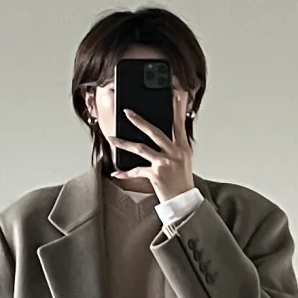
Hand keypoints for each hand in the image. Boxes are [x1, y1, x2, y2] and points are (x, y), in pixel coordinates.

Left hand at [107, 88, 193, 204]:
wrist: (183, 201)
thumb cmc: (182, 181)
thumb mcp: (184, 160)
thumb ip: (175, 145)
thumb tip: (163, 134)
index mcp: (183, 148)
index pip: (179, 124)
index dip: (176, 109)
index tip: (174, 95)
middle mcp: (174, 153)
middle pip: (154, 132)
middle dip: (139, 121)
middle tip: (128, 112)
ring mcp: (164, 163)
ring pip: (141, 148)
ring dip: (124, 143)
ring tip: (112, 138)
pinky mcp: (155, 175)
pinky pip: (137, 171)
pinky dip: (125, 173)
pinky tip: (116, 173)